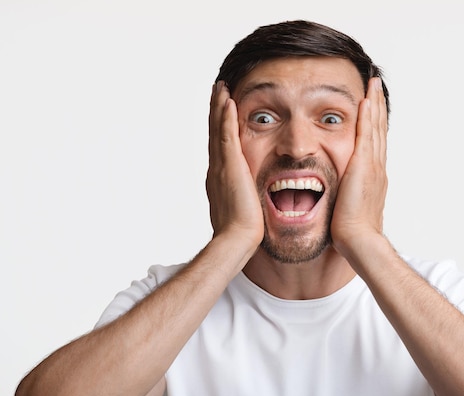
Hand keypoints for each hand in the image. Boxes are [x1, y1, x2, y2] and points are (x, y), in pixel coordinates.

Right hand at [206, 81, 263, 249]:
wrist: (237, 239)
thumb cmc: (242, 230)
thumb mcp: (242, 207)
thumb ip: (243, 197)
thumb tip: (249, 196)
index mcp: (219, 177)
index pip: (219, 145)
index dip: (219, 126)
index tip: (221, 111)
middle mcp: (216, 168)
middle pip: (214, 132)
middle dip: (216, 111)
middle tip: (217, 91)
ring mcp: (221, 167)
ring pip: (218, 130)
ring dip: (219, 107)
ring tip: (220, 88)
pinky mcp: (230, 167)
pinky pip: (227, 136)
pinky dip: (227, 118)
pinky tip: (229, 101)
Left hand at [331, 77, 387, 255]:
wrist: (359, 239)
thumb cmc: (352, 231)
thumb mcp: (350, 206)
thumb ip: (347, 194)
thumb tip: (340, 193)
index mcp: (373, 176)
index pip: (373, 142)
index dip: (374, 122)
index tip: (371, 104)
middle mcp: (376, 167)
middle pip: (378, 129)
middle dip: (377, 106)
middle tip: (376, 85)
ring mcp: (372, 166)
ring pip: (374, 128)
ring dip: (374, 104)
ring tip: (373, 84)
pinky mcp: (363, 167)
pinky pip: (366, 136)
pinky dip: (367, 117)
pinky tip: (366, 101)